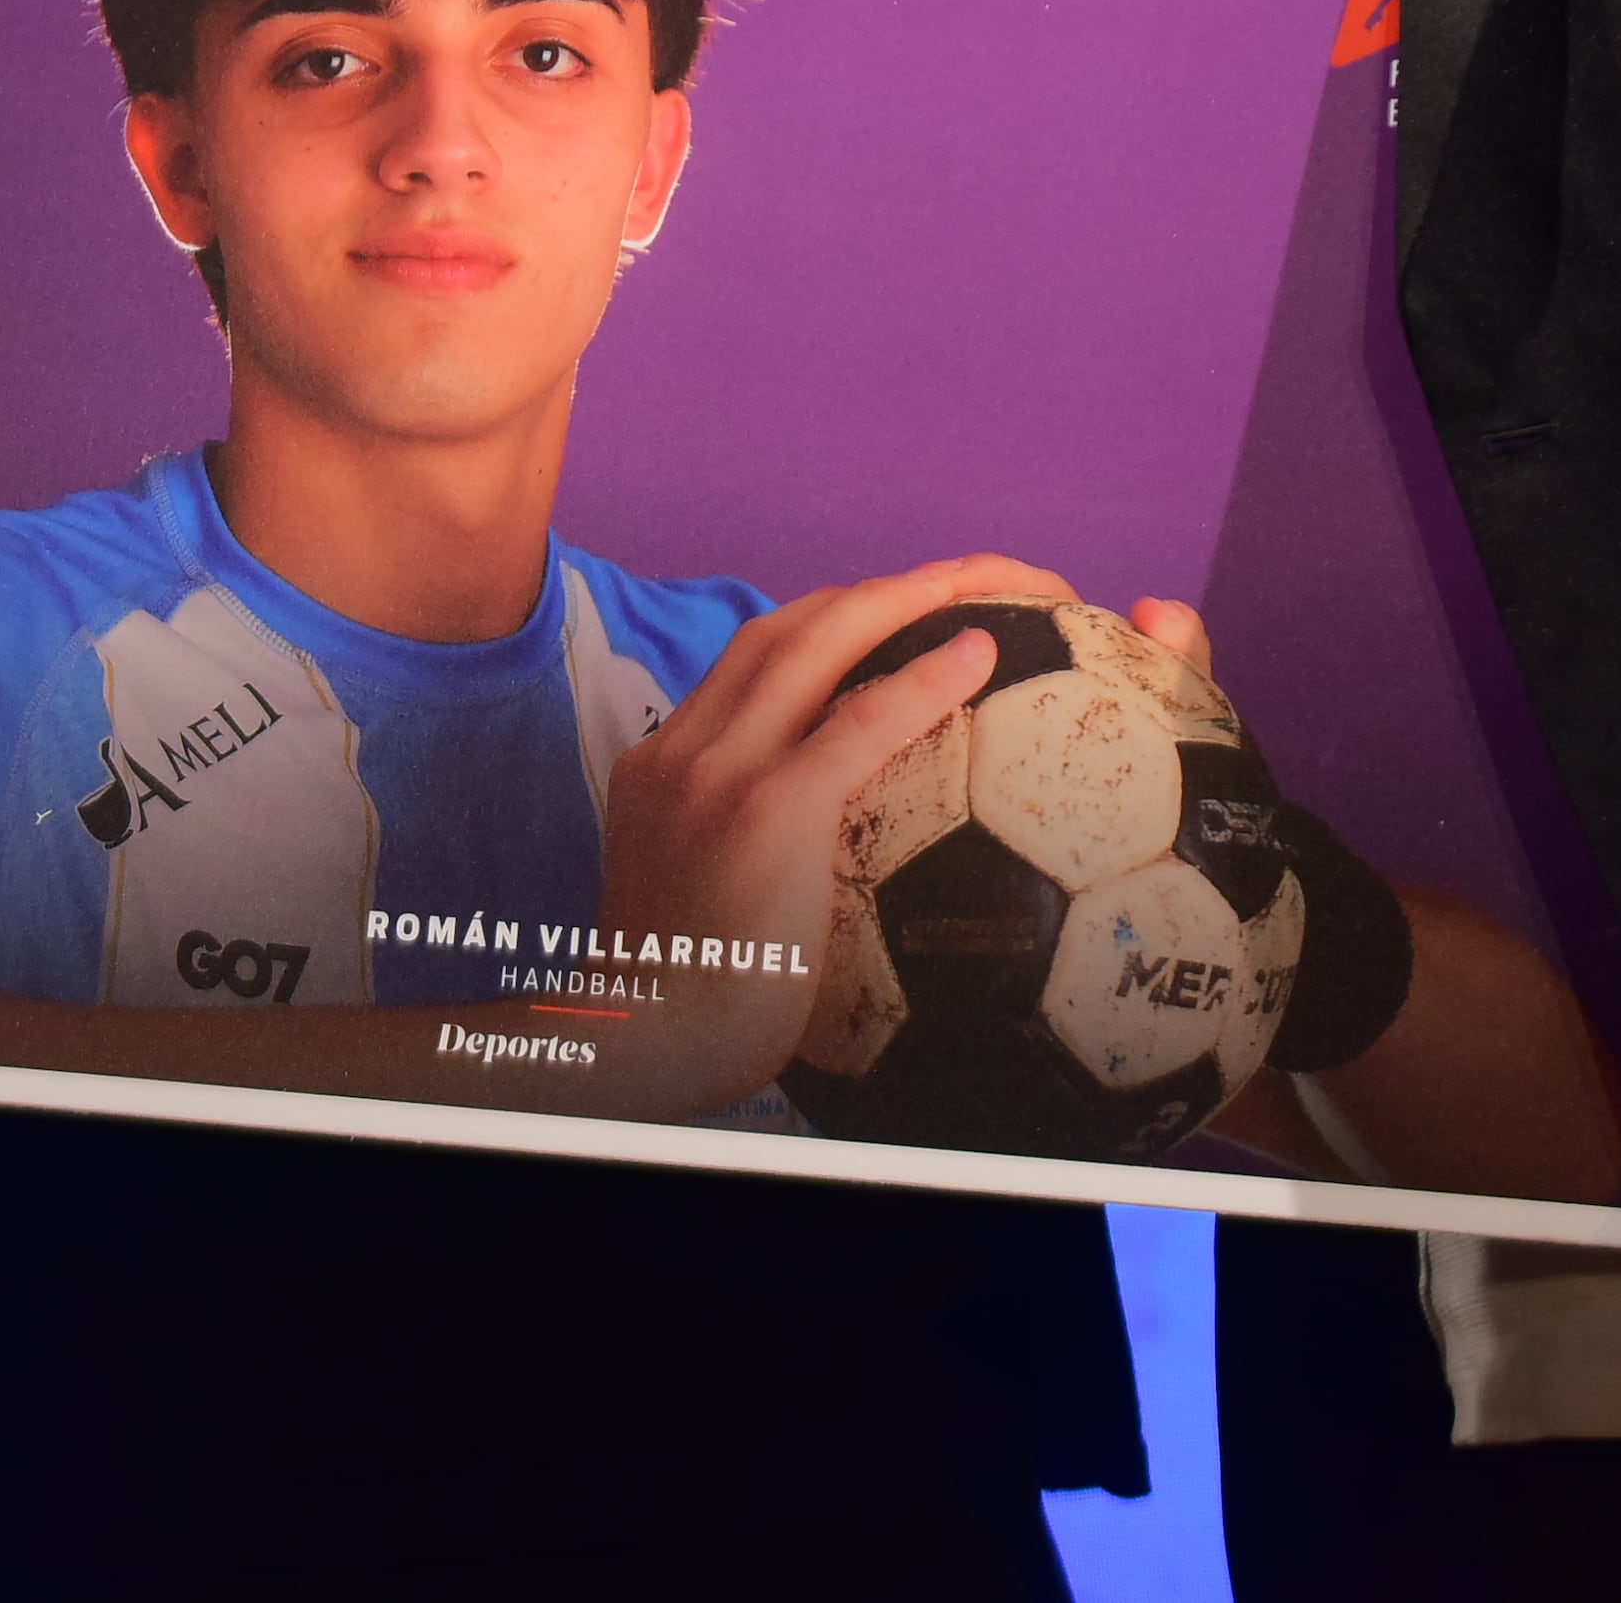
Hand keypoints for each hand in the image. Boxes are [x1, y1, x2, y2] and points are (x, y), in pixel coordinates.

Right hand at [597, 553, 1069, 1108]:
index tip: (888, 619)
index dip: (824, 623)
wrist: (642, 1040)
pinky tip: (979, 656)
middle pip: (782, 630)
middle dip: (871, 592)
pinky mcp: (765, 811)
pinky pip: (858, 721)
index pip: (747, 659)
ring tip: (973, 583)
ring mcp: (718, 773)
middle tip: (949, 579)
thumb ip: (735, 851)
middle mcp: (684, 750)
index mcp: (661, 764)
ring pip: (813, 644)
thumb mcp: (689, 898)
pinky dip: (922, 676)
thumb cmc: (684, 997)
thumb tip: (813, 863)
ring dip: (897, 599)